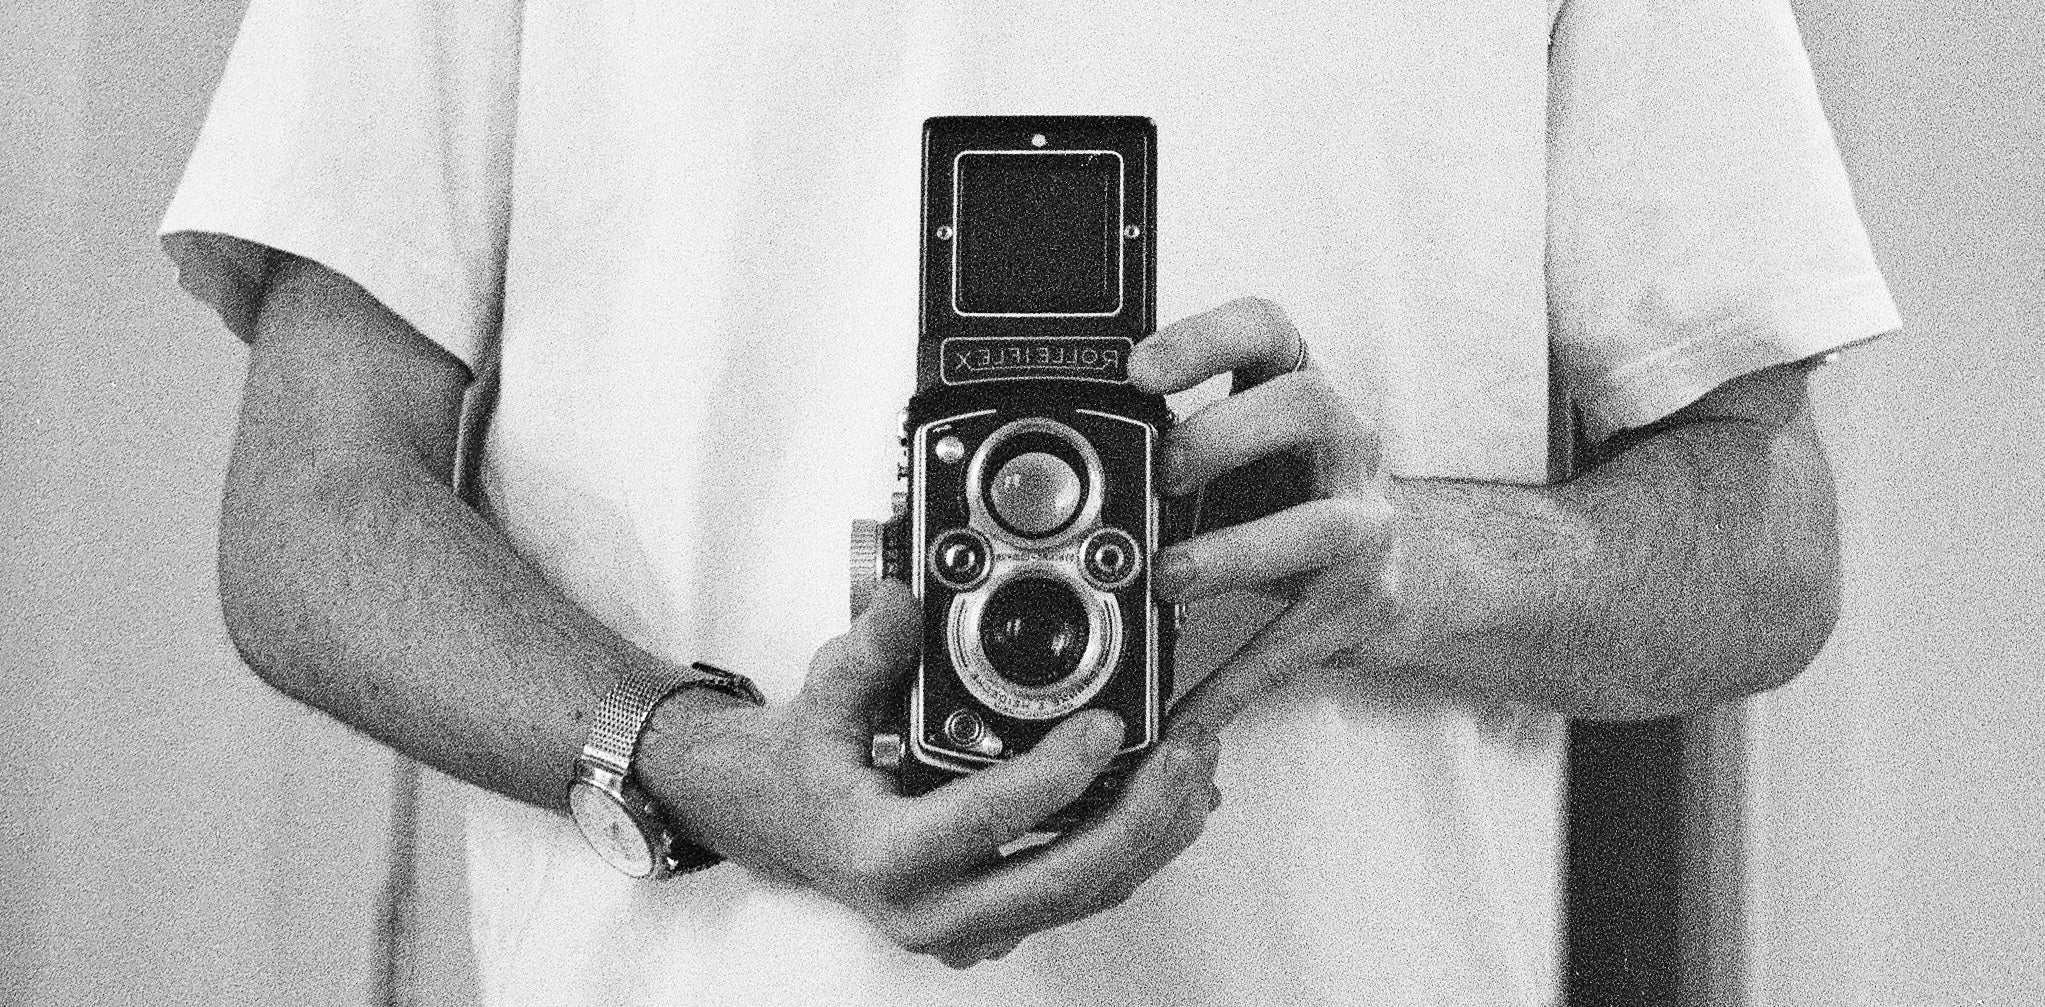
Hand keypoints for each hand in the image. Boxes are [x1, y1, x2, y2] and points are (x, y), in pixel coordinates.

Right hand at [639, 582, 1221, 968]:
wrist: (780, 820)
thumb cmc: (805, 762)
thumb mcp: (824, 696)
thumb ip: (867, 650)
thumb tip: (900, 599)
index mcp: (883, 855)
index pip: (985, 822)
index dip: (1055, 777)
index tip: (1106, 726)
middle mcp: (928, 909)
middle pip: (1060, 879)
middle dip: (1138, 816)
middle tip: (1184, 750)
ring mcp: (964, 928)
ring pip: (1083, 896)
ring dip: (1153, 834)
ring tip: (1194, 765)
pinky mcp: (995, 922)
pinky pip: (1079, 897)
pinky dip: (1134, 850)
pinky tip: (1173, 804)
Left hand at [1130, 297, 1407, 732]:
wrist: (1411, 565)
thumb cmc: (1292, 493)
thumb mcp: (1240, 447)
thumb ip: (1169, 440)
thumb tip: (1050, 460)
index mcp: (1297, 386)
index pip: (1265, 329)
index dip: (1204, 339)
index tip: (1137, 368)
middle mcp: (1344, 442)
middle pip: (1306, 406)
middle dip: (1225, 435)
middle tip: (1162, 473)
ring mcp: (1364, 522)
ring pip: (1318, 526)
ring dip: (1235, 553)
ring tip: (1168, 579)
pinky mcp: (1364, 602)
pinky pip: (1298, 643)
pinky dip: (1236, 682)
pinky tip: (1187, 712)